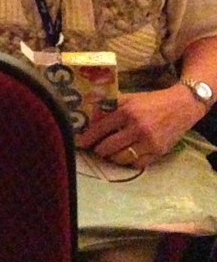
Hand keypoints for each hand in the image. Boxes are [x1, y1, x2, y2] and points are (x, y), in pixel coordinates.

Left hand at [75, 86, 206, 168]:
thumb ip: (110, 106)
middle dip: (98, 150)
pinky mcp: (159, 151)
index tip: (80, 143)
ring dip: (112, 157)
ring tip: (108, 153)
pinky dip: (128, 161)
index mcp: (127, 111)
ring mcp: (149, 141)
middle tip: (94, 149)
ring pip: (121, 158)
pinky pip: (137, 163)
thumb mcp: (129, 98)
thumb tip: (88, 114)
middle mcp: (137, 128)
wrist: (181, 106)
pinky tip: (124, 156)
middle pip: (109, 146)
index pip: (100, 128)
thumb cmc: (151, 101)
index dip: (88, 138)